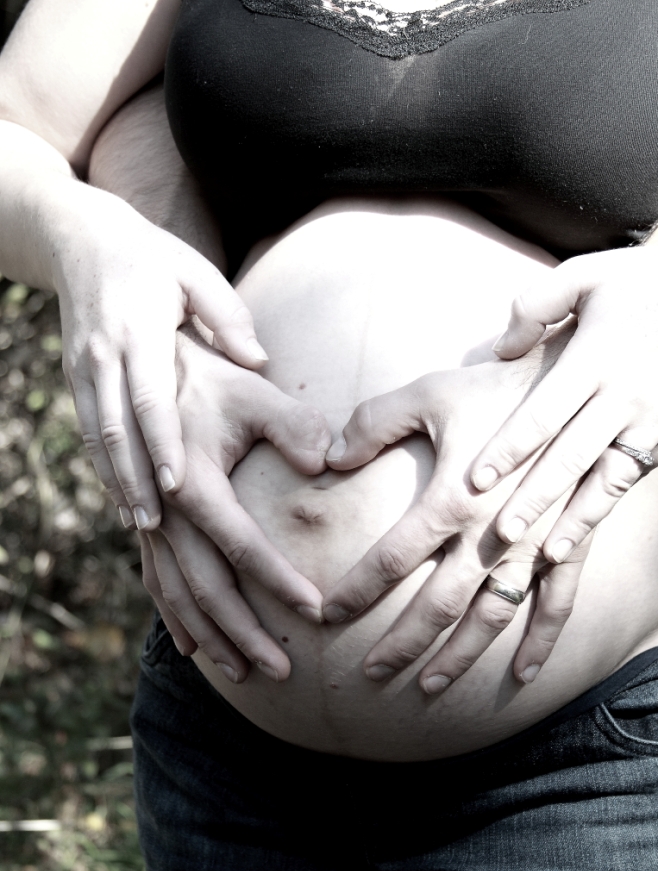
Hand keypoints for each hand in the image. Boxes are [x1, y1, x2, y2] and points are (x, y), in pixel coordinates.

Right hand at [57, 188, 267, 531]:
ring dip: (116, 481)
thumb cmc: (153, 258)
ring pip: (96, 435)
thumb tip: (261, 359)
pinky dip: (102, 464)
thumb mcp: (196, 272)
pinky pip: (87, 428)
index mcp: (139, 331)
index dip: (162, 442)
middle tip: (154, 524)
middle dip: (134, 479)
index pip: (150, 397)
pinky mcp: (74, 376)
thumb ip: (228, 316)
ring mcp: (84, 367)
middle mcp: (105, 354)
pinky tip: (121, 494)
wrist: (81, 238)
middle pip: (116, 427)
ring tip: (139, 522)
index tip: (177, 483)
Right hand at [139, 321, 330, 680]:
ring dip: (213, 638)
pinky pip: (159, 583)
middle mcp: (164, 513)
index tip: (316, 612)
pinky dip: (177, 619)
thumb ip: (292, 424)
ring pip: (179, 596)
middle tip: (283, 670)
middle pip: (205, 588)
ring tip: (245, 674)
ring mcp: (152, 525)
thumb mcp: (255, 394)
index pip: (241, 546)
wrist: (152, 372)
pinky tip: (195, 649)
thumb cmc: (213, 382)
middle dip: (243, 633)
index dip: (277, 581)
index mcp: (192, 484)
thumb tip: (325, 459)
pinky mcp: (149, 528)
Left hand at [323, 362, 590, 689]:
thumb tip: (327, 458)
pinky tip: (523, 675)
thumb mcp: (429, 393)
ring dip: (460, 656)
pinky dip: (541, 643)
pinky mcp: (568, 545)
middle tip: (370, 670)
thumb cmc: (495, 388)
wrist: (576, 386)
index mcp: (450, 501)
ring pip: (491, 616)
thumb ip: (372, 424)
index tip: (328, 616)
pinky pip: (557, 604)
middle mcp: (490, 535)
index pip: (390, 560)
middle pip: (436, 605)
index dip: (356, 591)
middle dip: (401, 642)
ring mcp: (533, 546)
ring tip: (429, 685)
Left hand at [469, 246, 657, 563]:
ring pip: (608, 479)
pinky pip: (632, 478)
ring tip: (546, 555)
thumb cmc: (635, 284)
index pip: (546, 411)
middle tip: (502, 535)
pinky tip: (579, 538)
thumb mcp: (585, 274)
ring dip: (576, 519)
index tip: (477, 479)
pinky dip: (604, 510)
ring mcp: (653, 420)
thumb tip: (501, 349)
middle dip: (537, 498)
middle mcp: (625, 395)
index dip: (511, 447)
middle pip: (573, 456)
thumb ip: (536, 305)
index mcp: (596, 357)